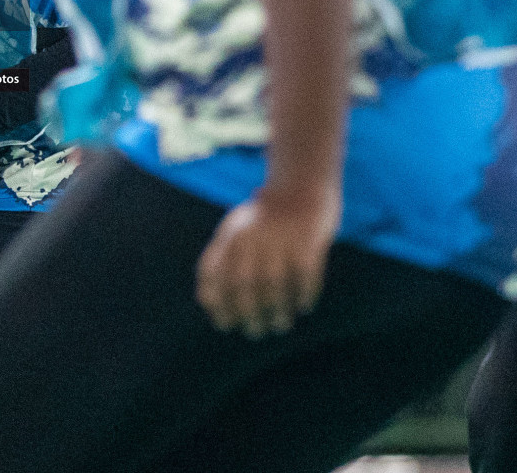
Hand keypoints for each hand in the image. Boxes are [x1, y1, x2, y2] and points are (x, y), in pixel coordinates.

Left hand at [195, 182, 339, 338]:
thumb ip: (219, 260)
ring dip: (276, 311)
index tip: (224, 324)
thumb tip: (207, 302)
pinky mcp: (309, 242)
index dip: (217, 302)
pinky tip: (303, 307)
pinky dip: (303, 295)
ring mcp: (281, 239)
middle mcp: (253, 237)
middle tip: (254, 332)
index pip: (215, 273)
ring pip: (275, 285)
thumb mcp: (235, 230)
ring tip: (279, 325)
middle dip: (247, 314)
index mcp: (231, 234)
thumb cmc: (264, 218)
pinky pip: (305, 276)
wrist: (301, 185)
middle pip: (244, 284)